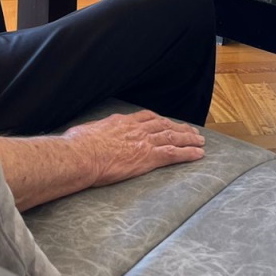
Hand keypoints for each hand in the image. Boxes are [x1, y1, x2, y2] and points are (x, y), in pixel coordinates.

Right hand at [64, 110, 205, 187]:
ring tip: (200, 141)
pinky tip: (198, 154)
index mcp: (121, 122)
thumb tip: (83, 137)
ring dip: (189, 138)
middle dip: (179, 128)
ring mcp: (144, 141)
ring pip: (173, 137)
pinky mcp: (149, 157)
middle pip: (164, 125)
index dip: (159, 120)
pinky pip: (174, 153)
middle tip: (191, 131)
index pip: (146, 118)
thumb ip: (91, 133)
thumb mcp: (83, 132)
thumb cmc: (75, 147)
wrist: (80, 155)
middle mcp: (136, 129)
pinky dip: (188, 153)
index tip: (166, 122)